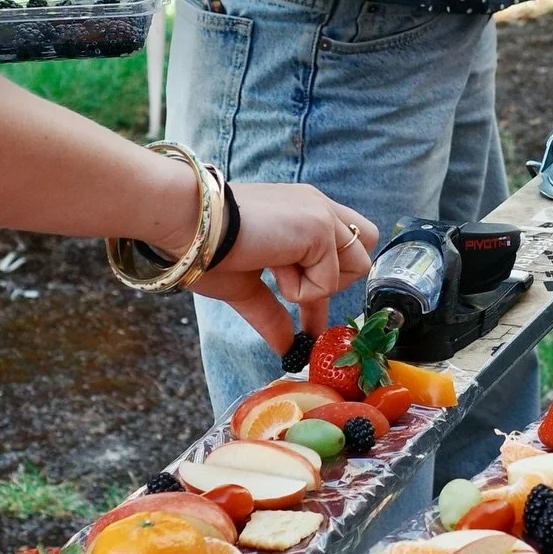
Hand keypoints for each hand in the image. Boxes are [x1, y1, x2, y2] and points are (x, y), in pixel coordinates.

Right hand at [190, 183, 378, 353]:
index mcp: (302, 212)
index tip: (310, 323)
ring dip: (316, 285)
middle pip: (365, 248)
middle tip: (294, 289)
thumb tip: (285, 347)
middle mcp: (318, 206)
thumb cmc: (206, 249)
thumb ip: (272, 313)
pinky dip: (300, 288)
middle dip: (337, 278)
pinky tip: (270, 264)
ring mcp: (322, 213)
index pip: (341, 247)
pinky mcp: (319, 226)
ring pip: (356, 265)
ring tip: (276, 271)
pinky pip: (329, 280)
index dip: (330, 285)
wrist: (187, 225)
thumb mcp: (247, 287)